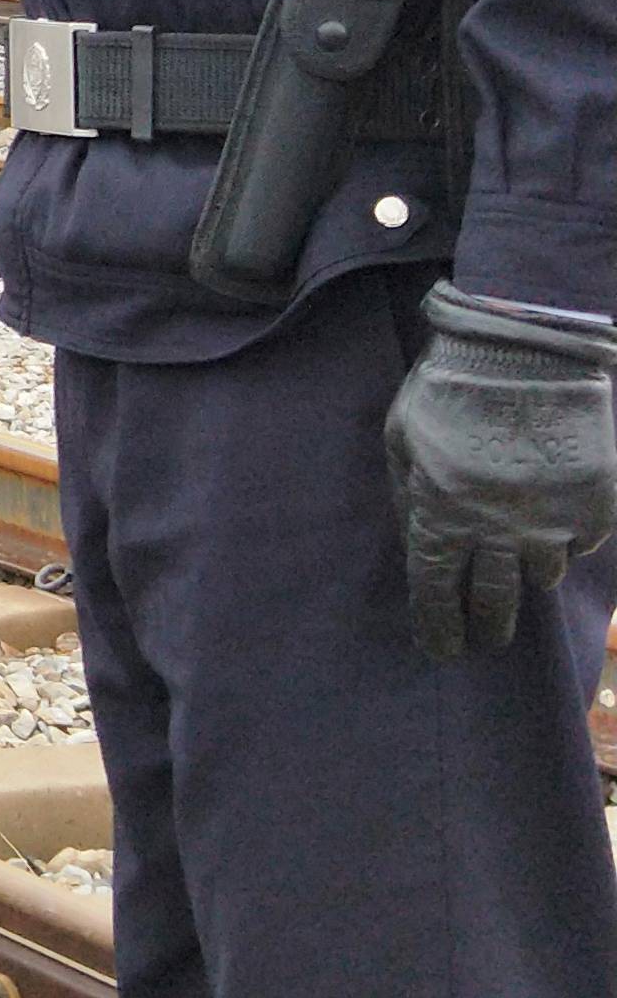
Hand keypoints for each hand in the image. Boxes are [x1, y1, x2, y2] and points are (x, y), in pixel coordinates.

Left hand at [383, 281, 616, 658]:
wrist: (527, 347)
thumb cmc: (450, 385)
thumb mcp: (402, 434)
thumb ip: (404, 492)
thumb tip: (413, 538)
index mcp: (440, 512)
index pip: (434, 590)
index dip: (437, 625)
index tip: (442, 650)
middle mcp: (497, 530)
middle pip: (493, 601)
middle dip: (487, 626)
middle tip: (485, 639)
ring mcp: (552, 522)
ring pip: (541, 577)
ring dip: (526, 579)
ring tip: (518, 572)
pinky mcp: (596, 508)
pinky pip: (580, 544)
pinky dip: (565, 542)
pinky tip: (555, 525)